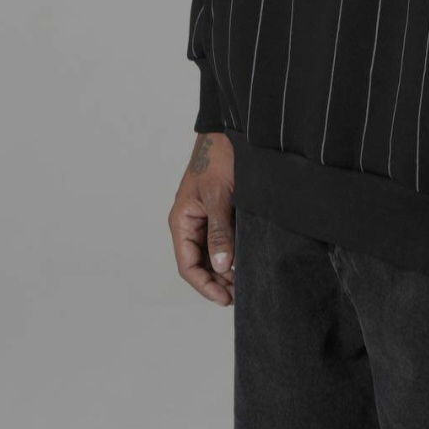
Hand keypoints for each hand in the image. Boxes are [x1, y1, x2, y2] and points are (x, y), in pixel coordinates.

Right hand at [168, 131, 235, 305]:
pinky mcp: (221, 211)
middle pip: (199, 263)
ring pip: (212, 254)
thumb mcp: (218, 196)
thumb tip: (222, 266)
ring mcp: (206, 218)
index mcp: (182, 220)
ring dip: (225, 270)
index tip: (225, 298)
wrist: (230, 130)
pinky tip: (246, 261)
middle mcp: (191, 223)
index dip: (205, 285)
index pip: (188, 265)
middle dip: (217, 282)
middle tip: (240, 294)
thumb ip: (219, 231)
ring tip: (244, 283)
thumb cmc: (218, 157)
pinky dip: (233, 253)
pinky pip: (223, 240)